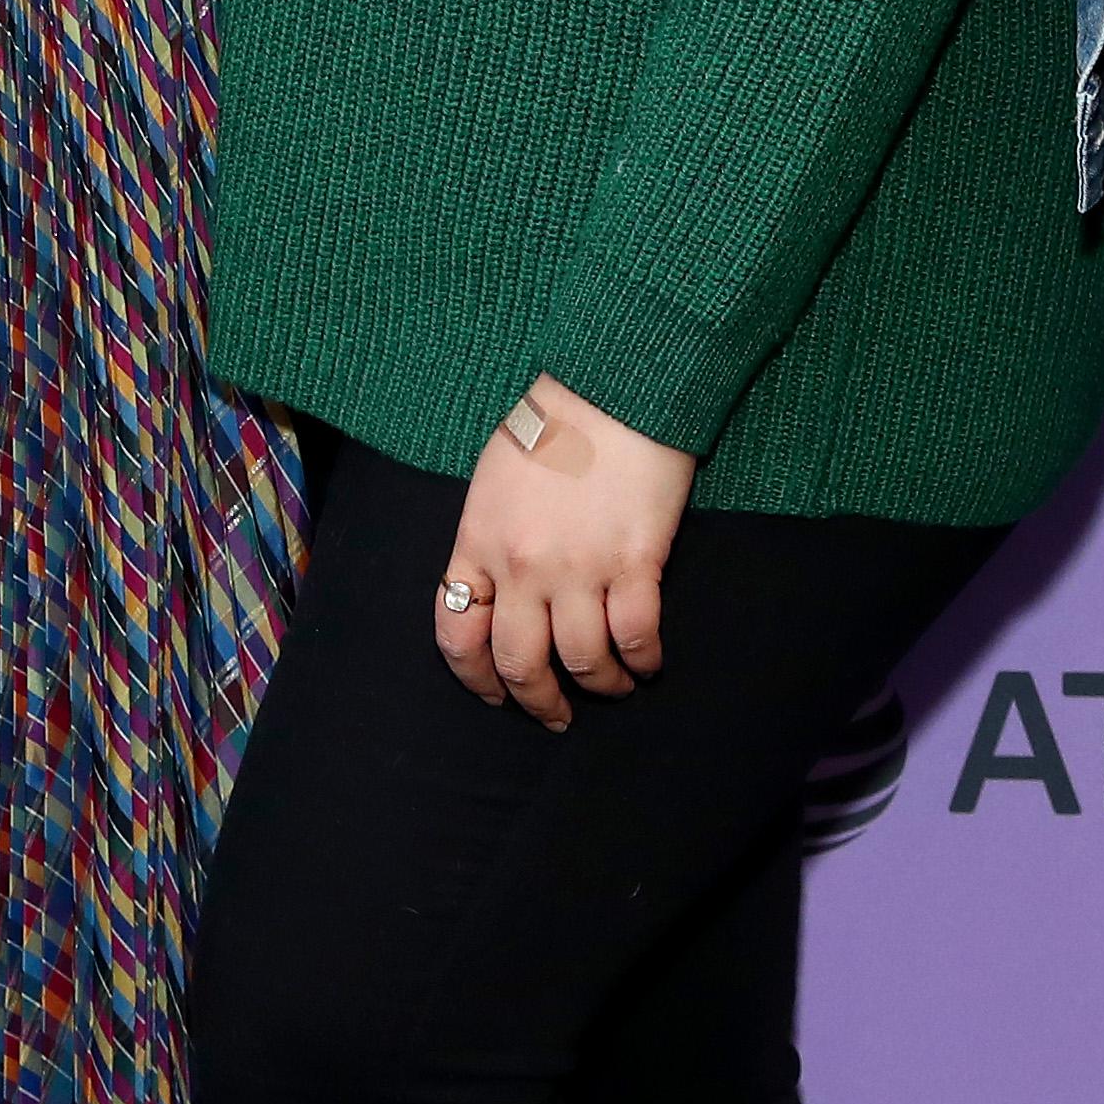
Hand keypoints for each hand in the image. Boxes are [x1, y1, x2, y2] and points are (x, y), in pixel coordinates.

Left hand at [438, 376, 693, 731]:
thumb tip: (500, 589)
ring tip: (612, 686)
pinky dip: (642, 661)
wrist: (614, 387)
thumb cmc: (554, 424)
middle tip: (554, 715)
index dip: (473, 677)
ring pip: (581, 662)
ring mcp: (579, 568)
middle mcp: (522, 566)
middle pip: (519, 662)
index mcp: (479, 541)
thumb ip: (490, 538)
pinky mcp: (634, 564)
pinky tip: (647, 663)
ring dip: (599, 686)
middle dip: (536, 701)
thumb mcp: (494, 480)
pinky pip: (635, 637)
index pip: (456, 631)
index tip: (493, 693)